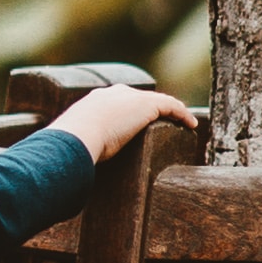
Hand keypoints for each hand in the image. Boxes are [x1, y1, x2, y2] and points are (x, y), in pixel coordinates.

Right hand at [55, 78, 180, 160]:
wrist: (76, 136)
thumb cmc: (70, 146)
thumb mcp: (74, 144)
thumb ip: (77, 150)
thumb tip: (71, 168)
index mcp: (95, 101)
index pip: (117, 101)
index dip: (129, 110)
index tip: (136, 122)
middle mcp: (113, 94)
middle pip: (139, 98)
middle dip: (151, 108)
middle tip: (162, 122)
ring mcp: (130, 98)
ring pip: (158, 101)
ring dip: (171, 112)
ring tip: (181, 123)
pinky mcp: (146, 106)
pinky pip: (171, 106)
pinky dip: (182, 114)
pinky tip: (190, 125)